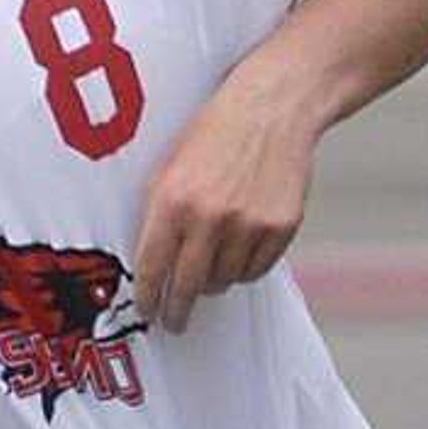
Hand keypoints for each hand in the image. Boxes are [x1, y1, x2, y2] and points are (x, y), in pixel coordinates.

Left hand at [132, 75, 318, 335]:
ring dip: (215, 278)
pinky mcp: (280, 228)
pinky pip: (255, 270)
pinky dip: (245, 266)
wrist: (272, 107)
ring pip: (224, 281)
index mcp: (173, 200)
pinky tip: (241, 243)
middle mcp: (209, 217)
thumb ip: (158, 214)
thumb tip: (149, 266)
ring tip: (215, 255)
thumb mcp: (170, 165)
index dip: (148, 298)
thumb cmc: (216, 133)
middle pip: (188, 288)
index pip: (152, 269)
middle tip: (175, 321)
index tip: (148, 311)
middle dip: (178, 311)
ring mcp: (248, 225)